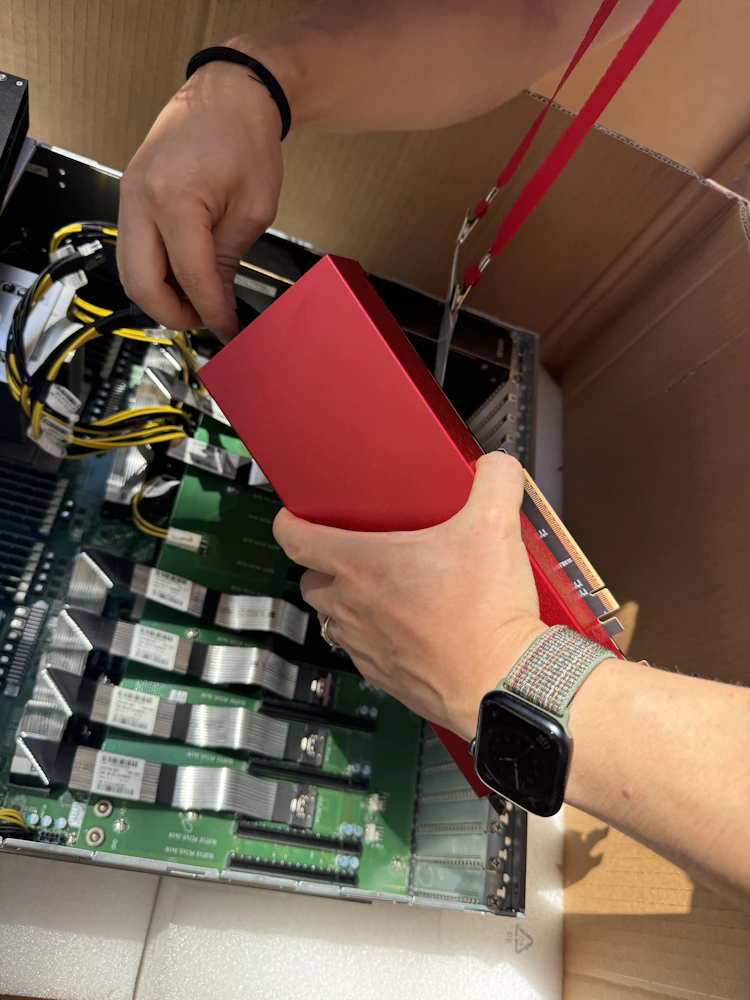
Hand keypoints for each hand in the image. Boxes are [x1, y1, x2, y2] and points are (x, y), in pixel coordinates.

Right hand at [118, 61, 283, 341]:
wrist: (228, 93)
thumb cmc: (246, 141)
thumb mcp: (252, 211)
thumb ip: (228, 261)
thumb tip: (217, 304)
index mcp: (175, 201)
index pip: (189, 278)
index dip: (211, 313)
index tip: (228, 330)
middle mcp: (141, 200)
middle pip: (142, 285)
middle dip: (174, 315)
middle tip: (206, 322)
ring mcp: (128, 196)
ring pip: (130, 272)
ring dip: (161, 297)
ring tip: (197, 302)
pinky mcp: (128, 196)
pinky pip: (133, 250)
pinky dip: (155, 273)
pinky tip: (183, 277)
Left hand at [273, 452, 545, 739]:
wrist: (501, 682)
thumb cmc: (486, 612)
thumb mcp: (496, 528)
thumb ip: (494, 482)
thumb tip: (497, 465)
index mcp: (363, 565)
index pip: (296, 540)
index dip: (288, 523)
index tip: (293, 517)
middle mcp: (351, 606)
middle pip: (310, 581)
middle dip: (323, 566)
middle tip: (356, 554)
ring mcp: (363, 646)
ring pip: (332, 619)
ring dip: (346, 603)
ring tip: (381, 591)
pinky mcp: (382, 676)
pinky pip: (359, 652)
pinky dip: (371, 637)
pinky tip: (407, 629)